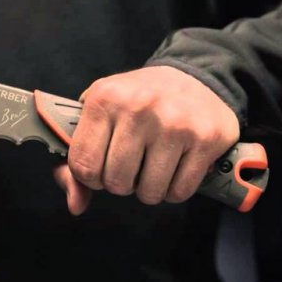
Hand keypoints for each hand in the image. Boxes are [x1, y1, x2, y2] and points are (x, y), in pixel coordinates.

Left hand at [53, 66, 238, 214]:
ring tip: (153, 165)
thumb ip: (78, 159)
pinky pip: (179, 192)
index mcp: (105, 98)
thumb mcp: (100, 114)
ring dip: (149, 189)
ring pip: (149, 192)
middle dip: (122, 183)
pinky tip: (175, 166)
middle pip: (117, 182)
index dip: (91, 177)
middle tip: (132, 164)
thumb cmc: (138, 101)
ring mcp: (174, 124)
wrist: (192, 76)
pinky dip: (174, 189)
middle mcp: (139, 108)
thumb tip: (76, 205)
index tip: (102, 166)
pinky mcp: (204, 139)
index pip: (83, 165)